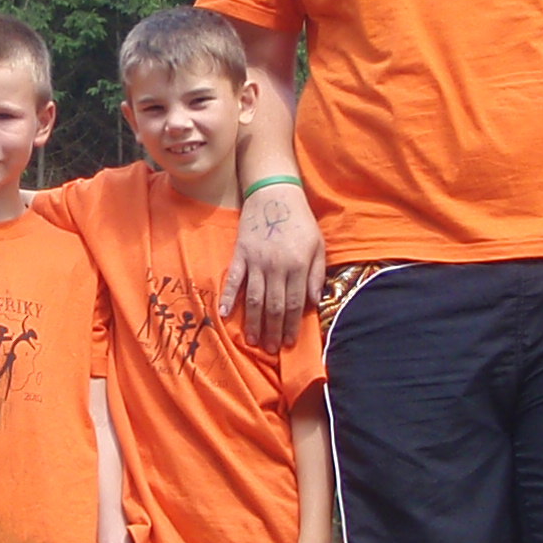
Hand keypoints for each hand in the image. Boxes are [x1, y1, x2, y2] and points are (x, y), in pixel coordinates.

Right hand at [219, 182, 323, 350]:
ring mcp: (256, 261)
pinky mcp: (240, 254)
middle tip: (271, 349)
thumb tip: (314, 303)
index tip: (290, 343)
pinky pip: (233, 280)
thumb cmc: (300, 220)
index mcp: (297, 266)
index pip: (295, 304)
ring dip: (254, 322)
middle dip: (273, 330)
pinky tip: (224, 315)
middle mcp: (276, 267)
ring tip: (254, 341)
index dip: (292, 326)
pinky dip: (229, 298)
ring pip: (254, 299)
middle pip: (274, 306)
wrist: (274, 193)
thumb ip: (316, 275)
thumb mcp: (318, 246)